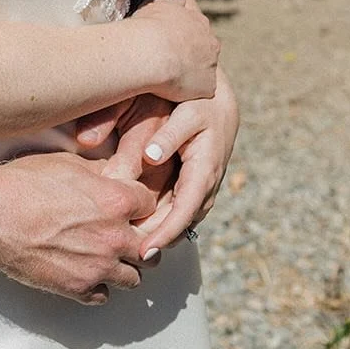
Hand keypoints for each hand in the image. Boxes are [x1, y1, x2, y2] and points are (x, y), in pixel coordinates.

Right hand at [0, 153, 157, 304]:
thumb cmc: (22, 185)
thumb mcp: (65, 163)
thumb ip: (98, 173)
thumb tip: (113, 176)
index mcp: (115, 201)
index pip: (150, 205)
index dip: (138, 204)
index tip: (131, 207)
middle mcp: (114, 237)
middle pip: (149, 247)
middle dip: (138, 240)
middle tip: (122, 235)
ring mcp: (98, 267)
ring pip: (133, 278)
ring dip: (122, 267)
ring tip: (104, 256)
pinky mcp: (79, 289)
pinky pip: (104, 296)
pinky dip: (97, 286)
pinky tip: (84, 271)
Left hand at [73, 71, 238, 256]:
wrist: (218, 92)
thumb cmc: (198, 99)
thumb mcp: (185, 112)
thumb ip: (167, 134)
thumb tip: (150, 156)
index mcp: (205, 168)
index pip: (184, 211)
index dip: (165, 233)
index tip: (145, 250)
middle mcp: (208, 181)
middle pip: (183, 221)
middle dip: (160, 240)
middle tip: (131, 256)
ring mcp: (204, 181)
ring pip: (183, 216)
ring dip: (163, 232)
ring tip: (134, 247)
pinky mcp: (197, 178)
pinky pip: (182, 204)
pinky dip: (166, 218)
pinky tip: (144, 224)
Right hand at [129, 0, 219, 101]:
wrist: (152, 51)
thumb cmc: (149, 26)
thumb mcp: (158, 4)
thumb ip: (172, 2)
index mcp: (199, 23)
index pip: (197, 31)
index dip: (183, 39)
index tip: (170, 43)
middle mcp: (211, 43)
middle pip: (205, 52)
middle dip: (192, 56)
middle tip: (170, 61)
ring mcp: (211, 66)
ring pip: (203, 72)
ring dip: (190, 75)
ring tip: (168, 78)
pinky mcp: (208, 87)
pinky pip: (199, 92)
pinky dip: (188, 92)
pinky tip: (171, 91)